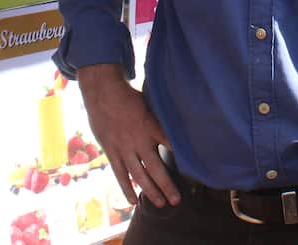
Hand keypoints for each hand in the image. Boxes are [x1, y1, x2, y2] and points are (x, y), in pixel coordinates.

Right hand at [76, 64, 178, 207]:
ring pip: (139, 175)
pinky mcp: (112, 152)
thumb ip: (162, 118)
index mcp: (152, 127)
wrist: (103, 93)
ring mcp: (124, 148)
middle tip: (178, 200)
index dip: (182, 159)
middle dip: (167, 186)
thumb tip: (181, 123)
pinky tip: (133, 201)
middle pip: (156, 168)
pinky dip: (126, 188)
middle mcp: (139, 140)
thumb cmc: (130, 96)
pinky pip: (120, 174)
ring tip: (161, 204)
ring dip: (150, 192)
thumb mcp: (151, 103)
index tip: (194, 172)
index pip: (171, 146)